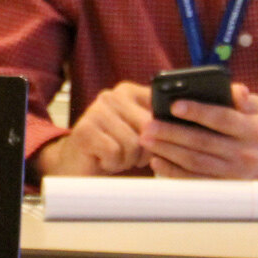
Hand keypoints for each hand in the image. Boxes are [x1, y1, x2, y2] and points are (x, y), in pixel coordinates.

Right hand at [33, 81, 154, 178]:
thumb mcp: (141, 133)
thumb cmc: (115, 149)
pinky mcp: (85, 130)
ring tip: (115, 156)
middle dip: (144, 150)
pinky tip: (103, 159)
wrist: (79, 166)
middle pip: (149, 127)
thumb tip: (178, 128)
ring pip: (133, 143)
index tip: (154, 142)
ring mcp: (95, 111)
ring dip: (127, 159)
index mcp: (128, 91)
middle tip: (130, 154)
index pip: (160, 107)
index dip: (164, 132)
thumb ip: (159, 124)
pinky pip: (115, 152)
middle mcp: (111, 96)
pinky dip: (113, 163)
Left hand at [146, 83, 257, 194]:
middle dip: (172, 133)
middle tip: (148, 125)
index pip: (222, 119)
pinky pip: (197, 182)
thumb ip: (245, 98)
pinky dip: (175, 173)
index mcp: (254, 131)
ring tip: (146, 139)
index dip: (198, 112)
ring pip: (196, 163)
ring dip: (168, 152)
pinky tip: (157, 160)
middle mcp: (246, 154)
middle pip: (203, 143)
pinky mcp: (228, 188)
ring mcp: (237, 175)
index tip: (174, 105)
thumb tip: (234, 89)